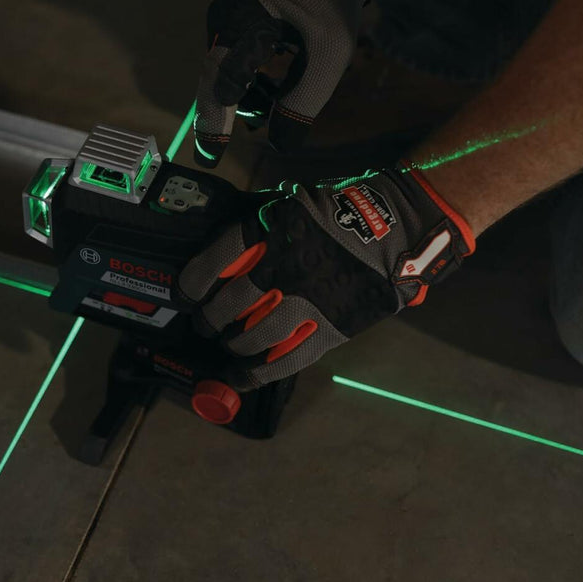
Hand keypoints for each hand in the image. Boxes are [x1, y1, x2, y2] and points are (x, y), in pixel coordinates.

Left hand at [176, 165, 474, 388]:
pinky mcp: (330, 328)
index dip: (192, 283)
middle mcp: (284, 267)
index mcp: (271, 230)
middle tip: (207, 324)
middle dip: (211, 319)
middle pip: (229, 304)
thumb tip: (224, 259)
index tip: (185, 294)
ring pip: (252, 336)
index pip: (215, 261)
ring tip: (230, 345)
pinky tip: (240, 377)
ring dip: (234, 344)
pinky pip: (286, 359)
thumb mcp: (291, 204)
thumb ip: (259, 229)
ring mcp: (308, 302)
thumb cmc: (340, 210)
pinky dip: (257, 373)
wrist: (397, 226)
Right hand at [192, 0, 383, 167]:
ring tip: (268, 113)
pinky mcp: (233, 18)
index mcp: (246, 20)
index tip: (211, 157)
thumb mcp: (328, 56)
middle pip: (217, 78)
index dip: (214, 123)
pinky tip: (270, 91)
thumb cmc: (333, 1)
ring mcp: (226, 16)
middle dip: (227, 114)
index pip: (222, 82)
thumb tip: (280, 145)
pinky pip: (232, 58)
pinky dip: (249, 80)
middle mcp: (226, 17)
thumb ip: (303, 101)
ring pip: (224, 70)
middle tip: (220, 152)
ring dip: (244, 97)